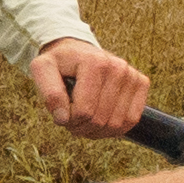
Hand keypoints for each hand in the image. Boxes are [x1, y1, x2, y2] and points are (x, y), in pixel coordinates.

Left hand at [31, 35, 149, 137]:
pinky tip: (102, 120)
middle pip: (100, 120)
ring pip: (117, 124)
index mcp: (94, 63)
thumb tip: (63, 119)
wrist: (77, 51)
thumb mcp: (42, 70)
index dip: (69, 121)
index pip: (84, 111)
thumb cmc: (59, 63)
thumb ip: (49, 94)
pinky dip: (115, 128)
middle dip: (82, 128)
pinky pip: (131, 120)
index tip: (62, 113)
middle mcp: (118, 67)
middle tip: (72, 120)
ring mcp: (132, 75)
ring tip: (85, 120)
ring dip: (98, 131)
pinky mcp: (141, 83)